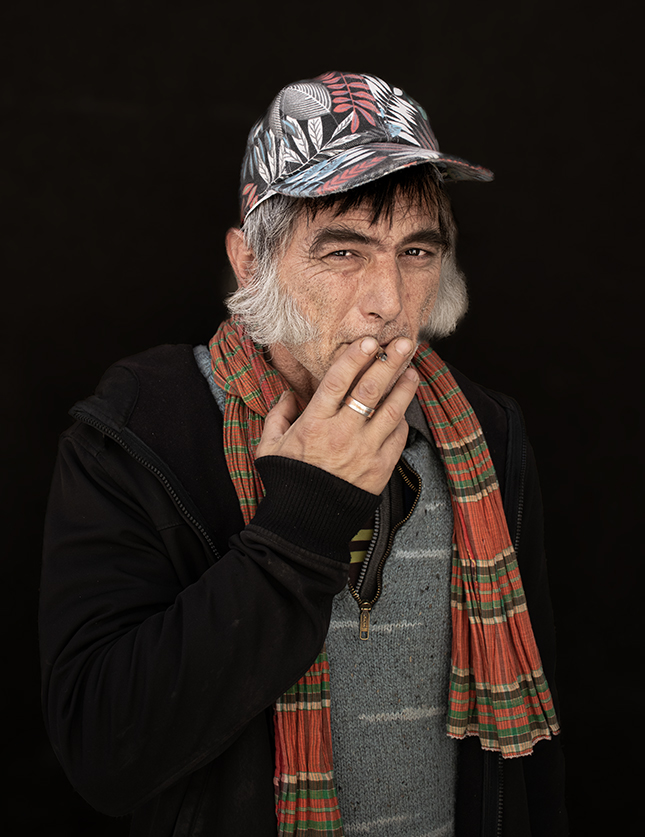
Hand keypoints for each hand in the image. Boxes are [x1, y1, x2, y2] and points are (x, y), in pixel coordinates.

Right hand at [256, 337, 418, 494]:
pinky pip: (397, 437)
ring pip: (391, 411)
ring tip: (411, 369)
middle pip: (370, 390)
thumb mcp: (270, 447)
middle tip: (403, 343)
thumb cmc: (288, 482)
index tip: (368, 341)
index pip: (338, 382)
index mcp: (314, 424)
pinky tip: (403, 407)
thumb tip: (288, 395)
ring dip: (404, 387)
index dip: (355, 358)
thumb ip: (277, 416)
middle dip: (389, 362)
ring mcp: (364, 452)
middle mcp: (342, 434)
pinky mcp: (380, 468)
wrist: (306, 523)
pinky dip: (402, 419)